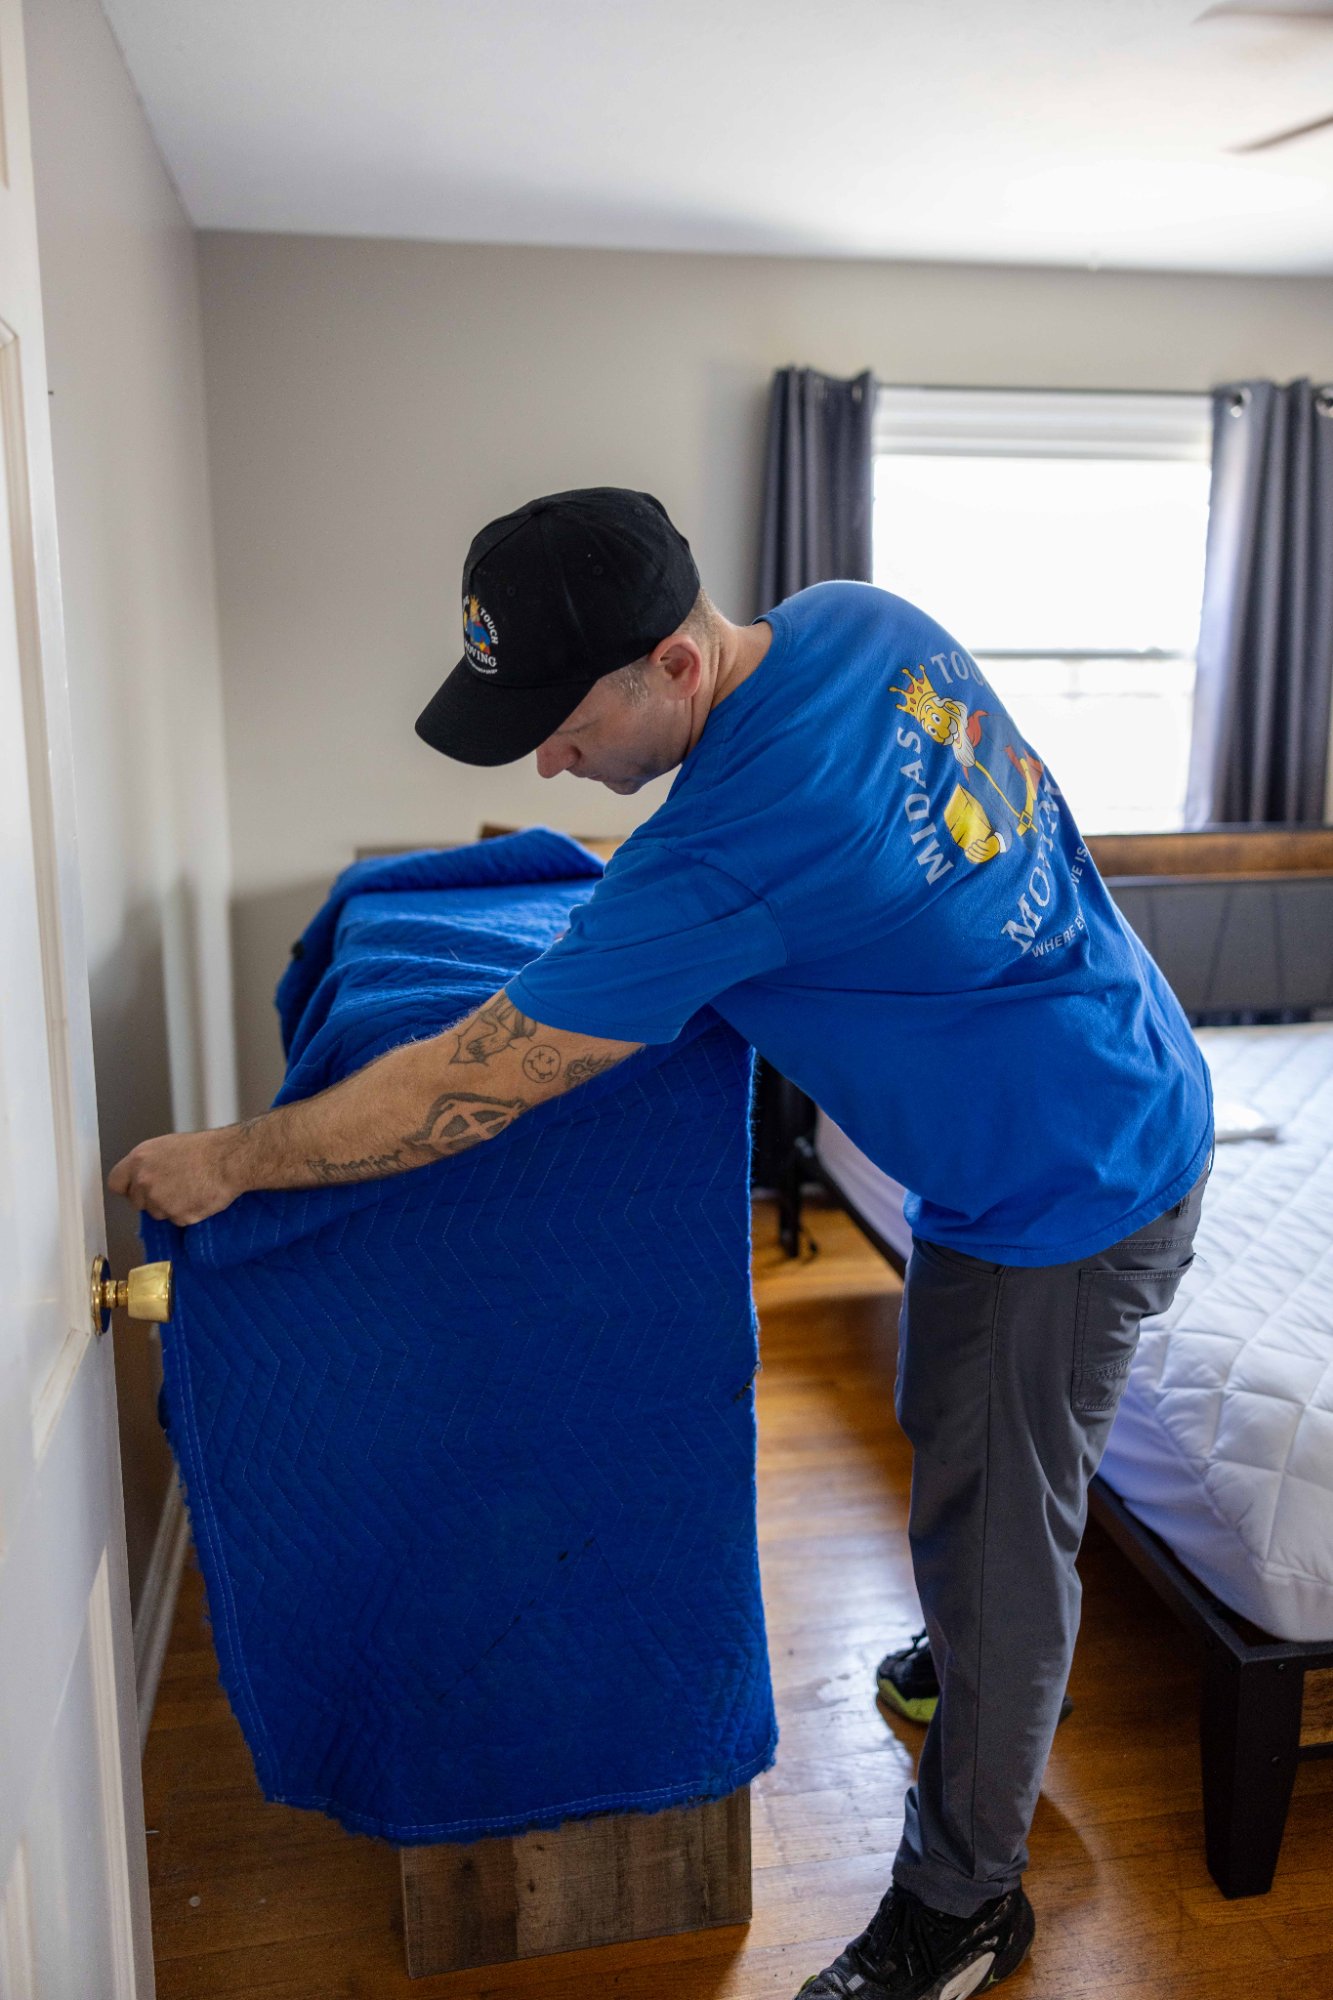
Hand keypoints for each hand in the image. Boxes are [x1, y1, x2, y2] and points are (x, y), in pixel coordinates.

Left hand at [107, 1128, 242, 1225]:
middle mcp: (144, 1182)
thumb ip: (148, 1164)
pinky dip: (188, 1213)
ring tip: (191, 1190)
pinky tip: (199, 1197)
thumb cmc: (204, 1149)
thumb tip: (142, 1179)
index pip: (116, 1183)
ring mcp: (160, 1201)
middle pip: (137, 1202)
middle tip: (174, 1188)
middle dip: (152, 1199)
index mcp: (138, 1160)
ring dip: (171, 1207)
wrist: (228, 1160)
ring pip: (158, 1213)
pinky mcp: (177, 1216)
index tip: (137, 1189)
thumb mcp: (166, 1147)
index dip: (128, 1188)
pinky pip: (178, 1220)